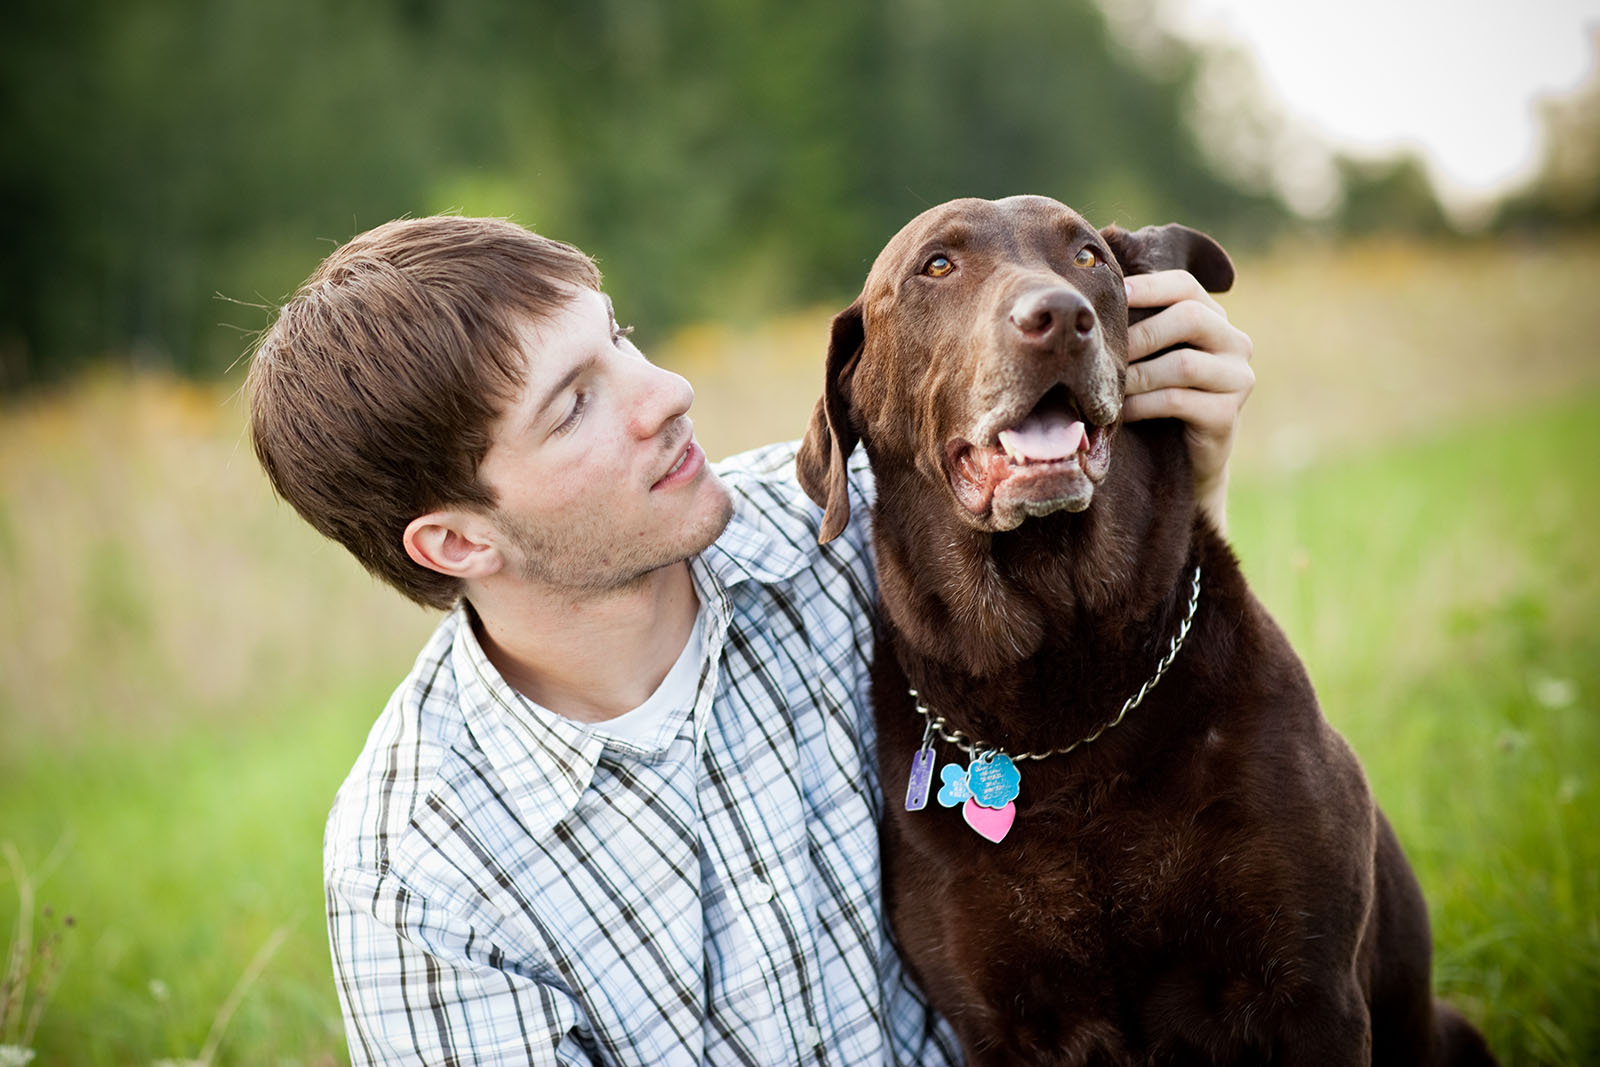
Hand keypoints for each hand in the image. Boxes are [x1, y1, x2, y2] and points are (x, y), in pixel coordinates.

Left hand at [1121, 270, 1253, 531]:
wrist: (1182, 462)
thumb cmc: (1154, 398)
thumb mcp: (1149, 357)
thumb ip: (1137, 327)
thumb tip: (1088, 299)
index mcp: (1215, 319)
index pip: (1185, 286)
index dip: (1148, 287)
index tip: (1112, 296)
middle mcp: (1235, 342)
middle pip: (1190, 317)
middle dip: (1140, 334)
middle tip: (1103, 352)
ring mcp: (1238, 378)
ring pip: (1182, 363)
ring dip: (1136, 374)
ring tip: (1106, 386)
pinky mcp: (1227, 414)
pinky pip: (1178, 401)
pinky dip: (1141, 404)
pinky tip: (1119, 412)